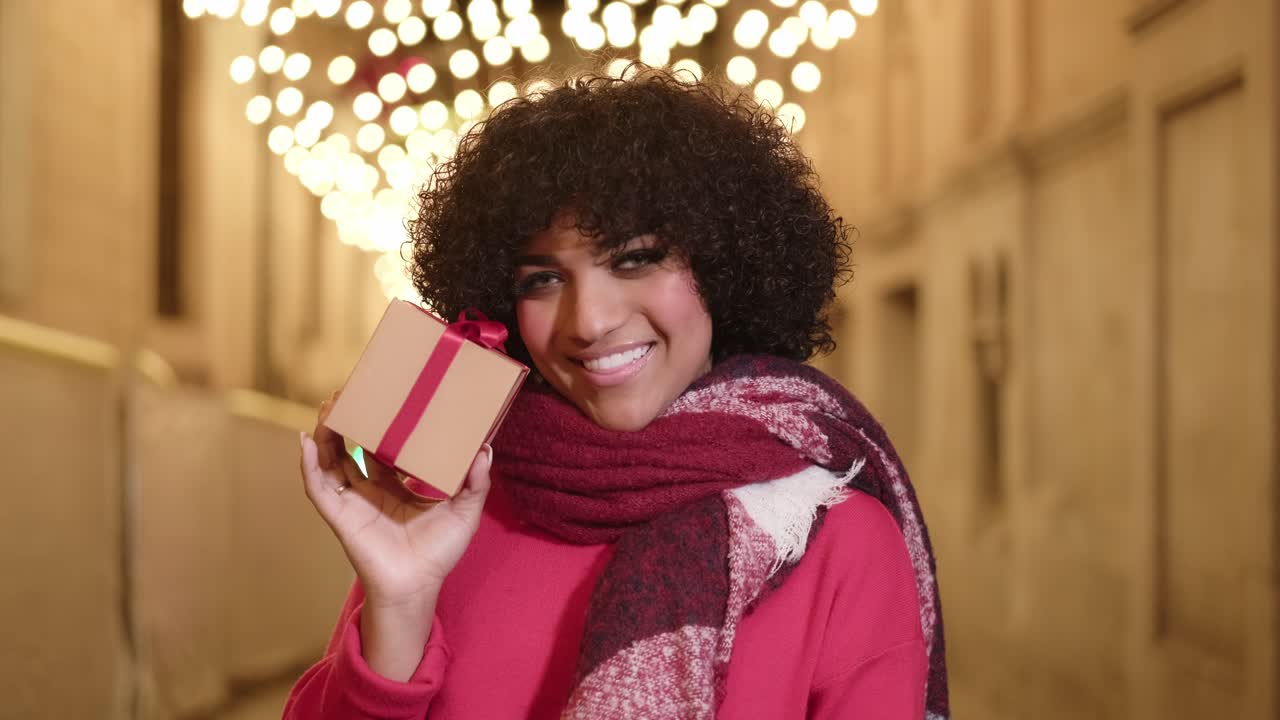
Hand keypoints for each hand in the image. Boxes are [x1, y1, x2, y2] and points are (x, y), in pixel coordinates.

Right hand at [299, 390, 492, 612]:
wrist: (418, 586)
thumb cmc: (440, 552)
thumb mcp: (466, 511)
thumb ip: (476, 481)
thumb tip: (485, 448)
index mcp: (395, 485)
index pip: (381, 447)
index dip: (378, 423)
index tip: (381, 396)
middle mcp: (370, 490)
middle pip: (350, 447)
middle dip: (346, 420)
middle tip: (349, 391)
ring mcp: (352, 501)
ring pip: (329, 460)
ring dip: (325, 433)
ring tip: (329, 405)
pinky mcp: (340, 515)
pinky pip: (318, 486)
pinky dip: (308, 465)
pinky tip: (306, 442)